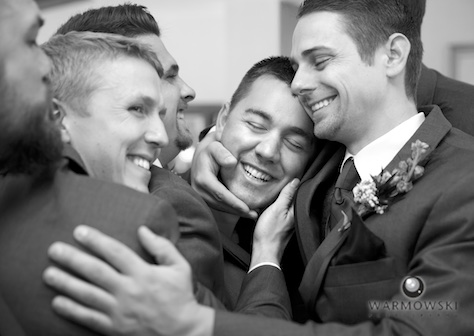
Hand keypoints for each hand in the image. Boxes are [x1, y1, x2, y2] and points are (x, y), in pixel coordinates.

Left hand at [43, 225, 213, 335]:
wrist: (183, 332)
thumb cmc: (180, 296)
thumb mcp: (180, 267)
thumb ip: (161, 247)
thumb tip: (142, 229)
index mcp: (143, 273)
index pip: (115, 252)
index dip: (96, 240)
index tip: (79, 231)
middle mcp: (128, 290)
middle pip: (95, 271)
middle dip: (72, 259)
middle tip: (54, 249)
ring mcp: (119, 311)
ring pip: (87, 294)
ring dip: (65, 283)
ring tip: (48, 273)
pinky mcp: (114, 328)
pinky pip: (88, 318)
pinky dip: (71, 310)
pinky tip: (56, 302)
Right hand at [191, 131, 257, 218]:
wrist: (201, 154)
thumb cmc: (211, 149)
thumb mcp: (215, 145)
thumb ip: (222, 152)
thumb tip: (232, 163)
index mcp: (202, 178)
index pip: (220, 194)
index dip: (234, 203)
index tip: (248, 209)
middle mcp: (198, 189)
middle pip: (220, 204)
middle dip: (237, 211)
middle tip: (255, 215)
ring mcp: (200, 195)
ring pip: (219, 207)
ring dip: (236, 212)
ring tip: (252, 214)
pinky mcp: (204, 197)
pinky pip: (218, 205)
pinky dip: (231, 208)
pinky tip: (244, 210)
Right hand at [250, 178, 299, 267]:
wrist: (264, 251)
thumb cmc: (270, 232)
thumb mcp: (277, 208)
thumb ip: (286, 195)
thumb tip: (295, 181)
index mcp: (296, 210)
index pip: (300, 191)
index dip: (296, 181)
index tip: (292, 172)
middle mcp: (295, 215)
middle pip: (293, 197)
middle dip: (289, 188)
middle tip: (282, 177)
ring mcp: (288, 220)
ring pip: (287, 204)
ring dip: (282, 197)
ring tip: (276, 188)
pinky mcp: (281, 224)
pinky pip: (281, 210)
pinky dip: (277, 205)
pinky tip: (270, 202)